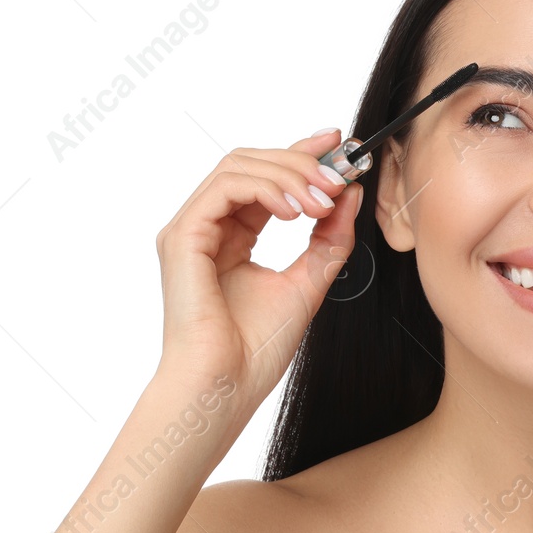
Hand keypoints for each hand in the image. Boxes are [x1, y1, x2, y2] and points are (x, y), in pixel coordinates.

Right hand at [153, 129, 363, 402]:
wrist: (225, 387)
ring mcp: (191, 229)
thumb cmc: (255, 351)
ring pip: (238, 166)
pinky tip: (295, 211)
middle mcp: (208, 227)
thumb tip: (349, 194)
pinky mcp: (182, 236)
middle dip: (302, 161)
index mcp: (232, 237)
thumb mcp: (309, 283)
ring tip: (323, 200)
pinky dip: (265, 188)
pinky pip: (225, 187)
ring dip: (289, 174)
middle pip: (252, 163)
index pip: (266, 178)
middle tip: (340, 176)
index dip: (301, 154)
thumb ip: (329, 239)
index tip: (339, 144)